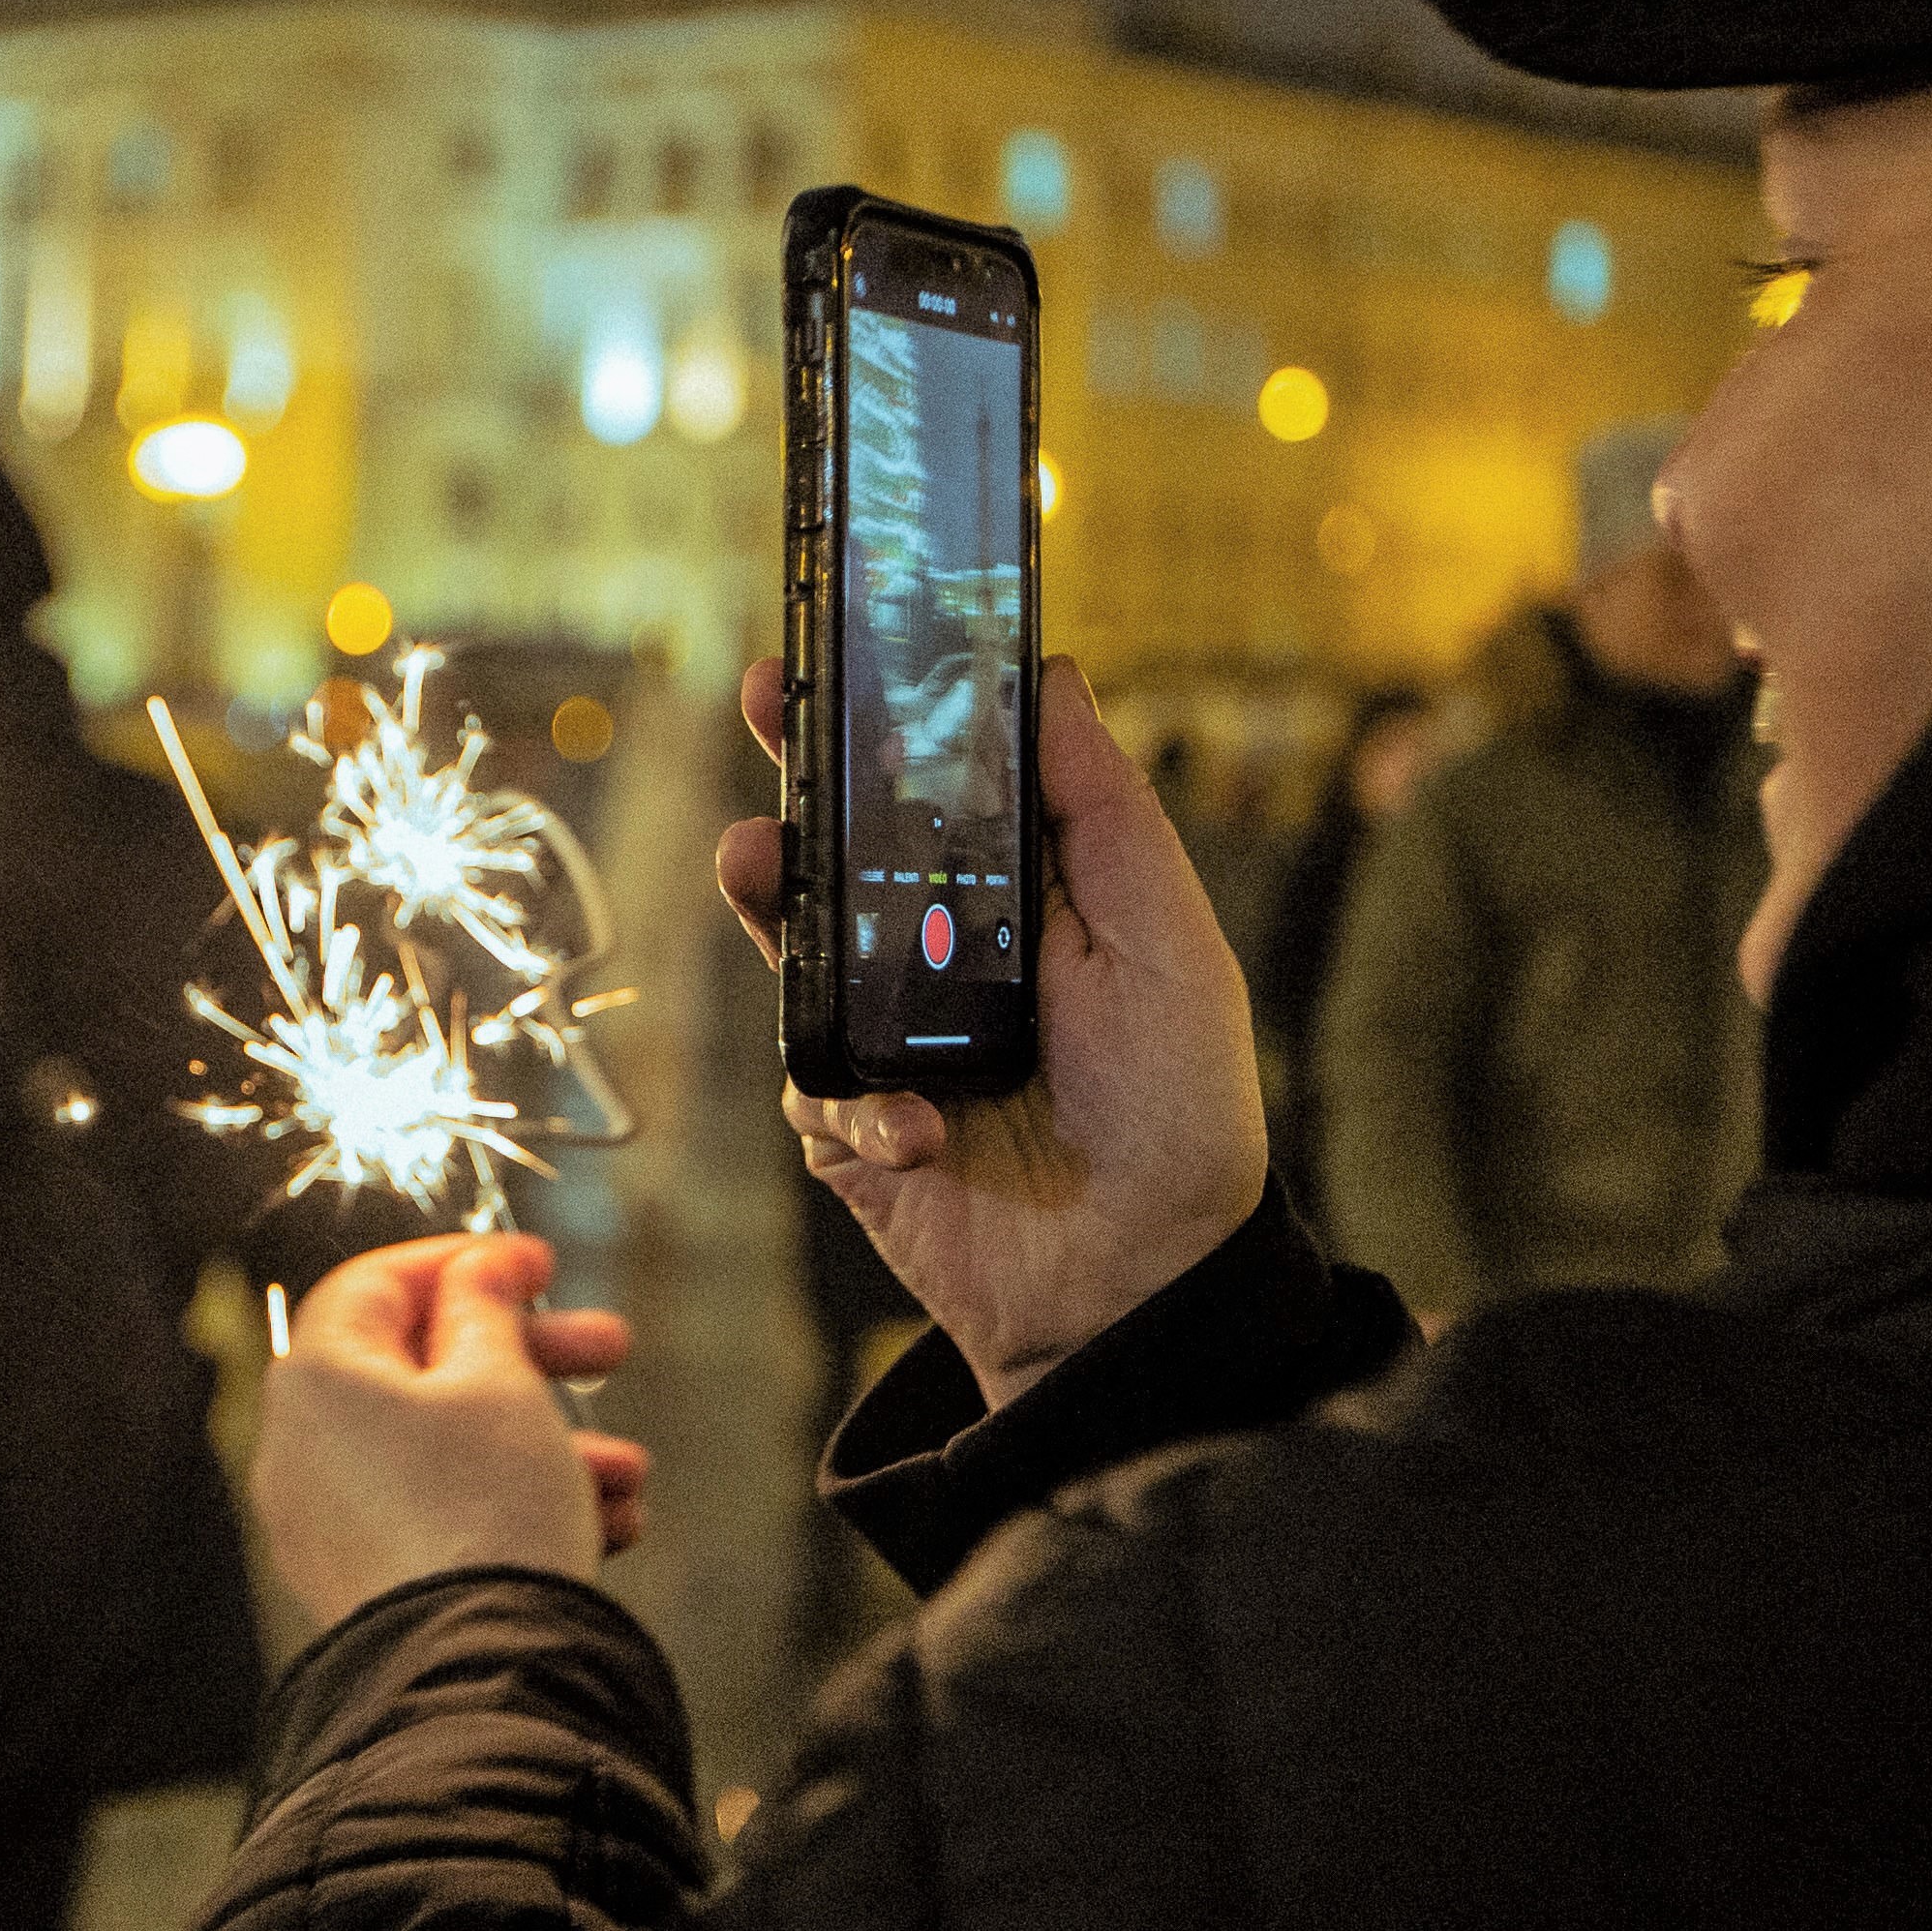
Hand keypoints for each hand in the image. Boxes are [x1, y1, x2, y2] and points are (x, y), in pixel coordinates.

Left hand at [250, 1235, 648, 1630]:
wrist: (477, 1667)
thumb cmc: (485, 1506)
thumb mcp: (500, 1382)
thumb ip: (484, 1309)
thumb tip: (474, 1273)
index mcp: (316, 1377)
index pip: (379, 1284)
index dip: (468, 1263)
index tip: (540, 1266)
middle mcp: (303, 1446)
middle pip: (423, 1369)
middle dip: (533, 1360)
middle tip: (613, 1349)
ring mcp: (328, 1521)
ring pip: (448, 1452)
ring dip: (547, 1445)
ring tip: (628, 1473)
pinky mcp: (365, 1581)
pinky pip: (442, 1516)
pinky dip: (515, 1506)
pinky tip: (606, 1526)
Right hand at [714, 661, 1264, 1406]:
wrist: (1136, 1286)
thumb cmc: (1177, 1112)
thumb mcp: (1167, 938)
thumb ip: (1104, 810)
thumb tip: (1052, 675)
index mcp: (1027, 904)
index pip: (944, 789)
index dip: (895, 716)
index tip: (852, 644)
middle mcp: (949, 962)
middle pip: (848, 849)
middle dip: (802, 772)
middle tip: (771, 703)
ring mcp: (892, 1044)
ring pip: (799, 952)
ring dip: (772, 904)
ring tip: (754, 864)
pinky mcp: (852, 1127)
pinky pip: (810, 1084)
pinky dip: (853, 1101)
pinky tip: (920, 1131)